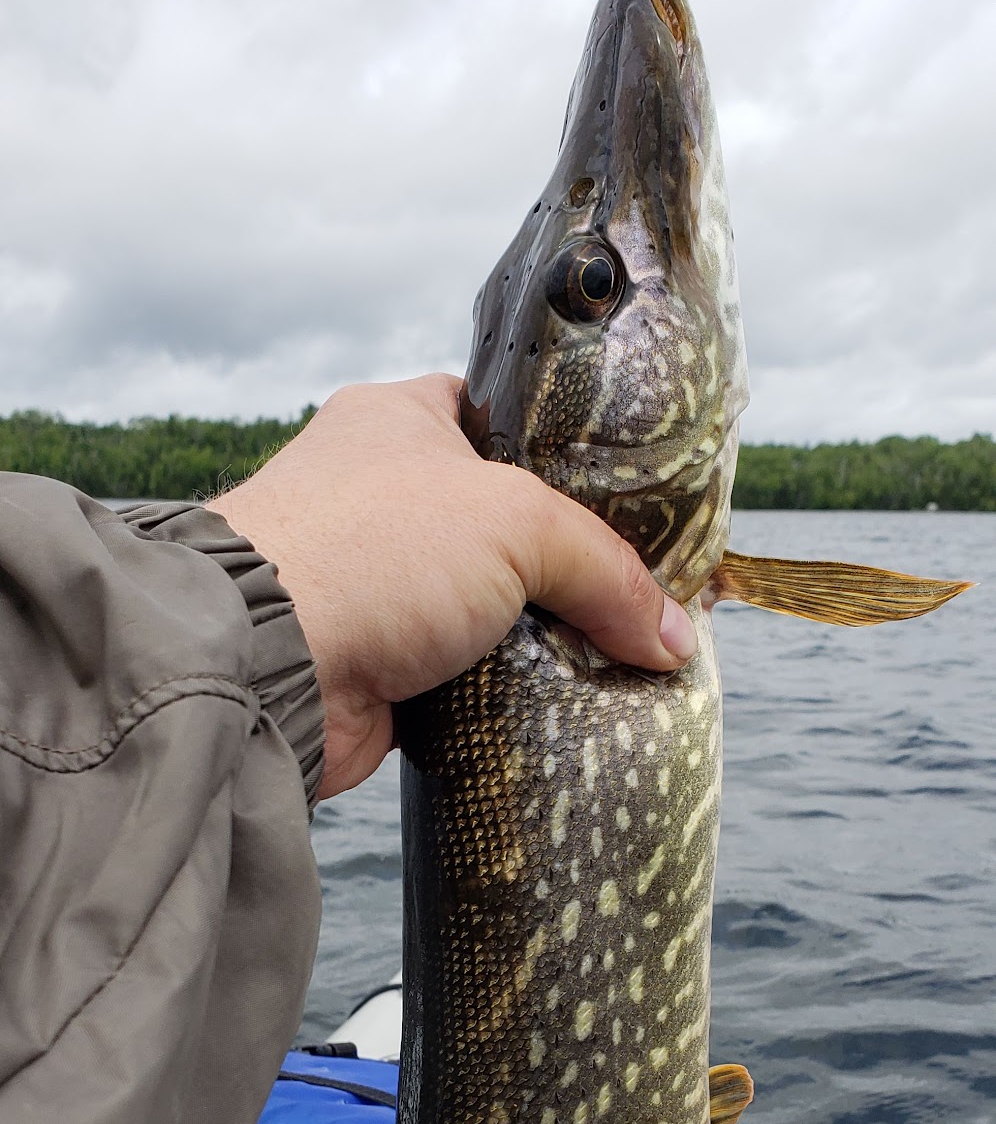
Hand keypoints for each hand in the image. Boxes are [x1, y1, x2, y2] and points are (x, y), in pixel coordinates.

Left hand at [212, 374, 697, 799]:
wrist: (265, 664)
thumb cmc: (374, 552)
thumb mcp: (519, 526)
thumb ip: (609, 573)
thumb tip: (677, 639)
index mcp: (402, 420)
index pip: (505, 420)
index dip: (574, 456)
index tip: (639, 499)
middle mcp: (382, 494)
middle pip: (507, 526)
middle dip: (570, 565)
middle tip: (645, 592)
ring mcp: (377, 584)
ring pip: (491, 609)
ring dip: (544, 637)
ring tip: (622, 655)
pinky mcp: (379, 666)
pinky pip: (467, 677)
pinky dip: (508, 693)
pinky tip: (567, 703)